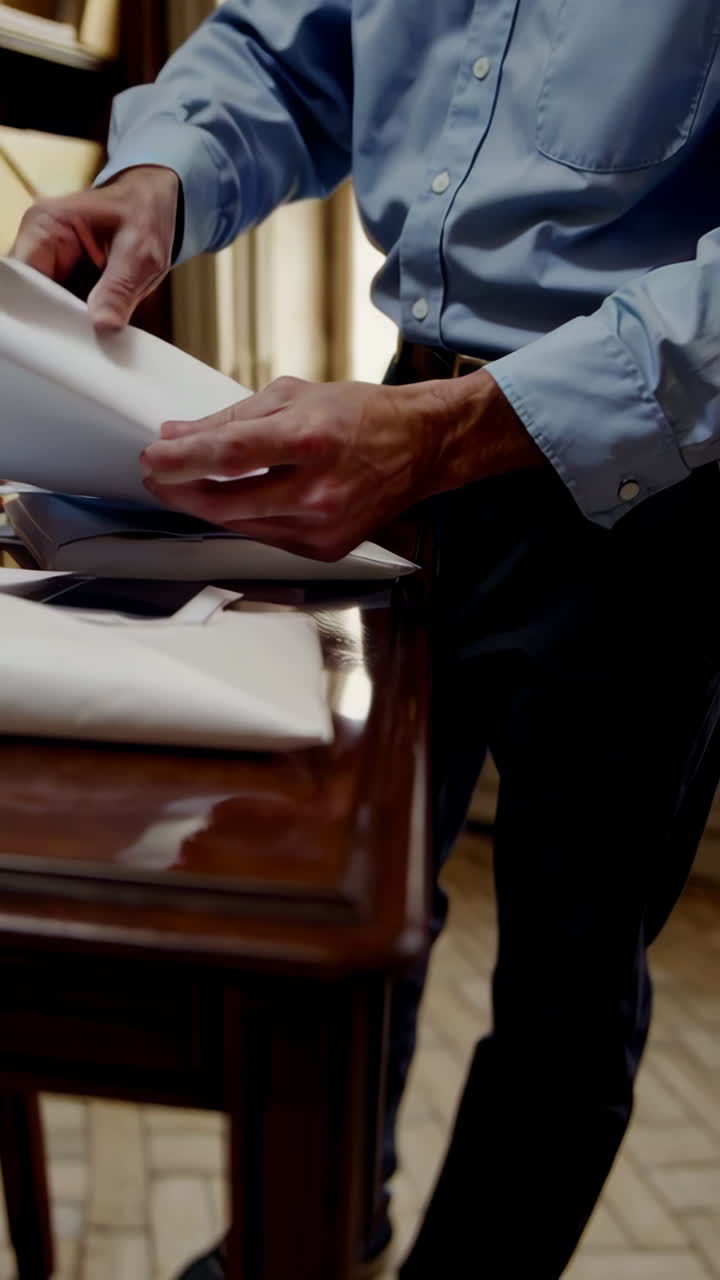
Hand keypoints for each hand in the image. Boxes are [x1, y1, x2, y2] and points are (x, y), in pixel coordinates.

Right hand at [10, 165, 179, 332]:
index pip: (24, 276)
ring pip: (45, 308)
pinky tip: (94, 337)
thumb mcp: (139, 252)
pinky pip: (62, 310)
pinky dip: (78, 324)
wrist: (154, 206)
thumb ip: (119, 289)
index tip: (63, 334)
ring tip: (91, 343)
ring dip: (68, 326)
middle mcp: (38, 243)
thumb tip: (105, 325)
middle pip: (31, 296)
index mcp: (46, 224)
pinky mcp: (63, 281)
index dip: (39, 309)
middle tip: (83, 345)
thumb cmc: (144, 215)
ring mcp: (49, 263)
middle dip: (55, 323)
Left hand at [141, 372, 544, 559]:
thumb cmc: (361, 416)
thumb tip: (178, 434)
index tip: (152, 459)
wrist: (420, 448)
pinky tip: (236, 502)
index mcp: (310, 439)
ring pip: (242, 526)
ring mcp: (324, 525)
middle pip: (228, 502)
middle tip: (158, 475)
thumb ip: (231, 418)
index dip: (183, 461)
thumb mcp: (294, 397)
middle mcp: (319, 489)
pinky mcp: (326, 548)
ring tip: (188, 486)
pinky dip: (245, 520)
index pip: (231, 454)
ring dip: (208, 507)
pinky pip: (267, 539)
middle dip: (183, 490)